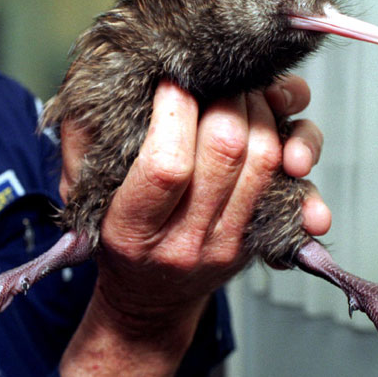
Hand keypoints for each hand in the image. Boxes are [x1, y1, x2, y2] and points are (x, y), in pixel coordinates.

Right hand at [59, 74, 329, 376]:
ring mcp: (228, 243)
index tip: (170, 81)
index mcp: (132, 229)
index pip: (167, 165)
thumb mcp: (79, 195)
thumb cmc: (115, 234)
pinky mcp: (259, 239)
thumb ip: (79, 146)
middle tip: (211, 78)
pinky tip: (281, 127)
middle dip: (225, 96)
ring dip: (261, 110)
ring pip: (265, 159)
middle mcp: (185, 241)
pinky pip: (292, 185)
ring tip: (241, 94)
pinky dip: (297, 145)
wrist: (148, 298)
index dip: (175, 111)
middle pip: (226, 150)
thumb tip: (95, 92)